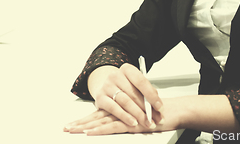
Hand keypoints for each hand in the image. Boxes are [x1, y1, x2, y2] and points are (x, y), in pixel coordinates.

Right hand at [64, 64, 167, 133]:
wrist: (105, 87)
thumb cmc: (124, 86)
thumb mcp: (135, 85)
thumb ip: (146, 93)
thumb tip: (157, 107)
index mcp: (127, 69)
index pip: (141, 81)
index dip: (152, 96)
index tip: (160, 107)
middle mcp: (115, 75)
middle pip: (134, 94)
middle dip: (147, 109)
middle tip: (156, 119)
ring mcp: (106, 86)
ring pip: (125, 102)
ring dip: (138, 115)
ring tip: (147, 122)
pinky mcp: (100, 98)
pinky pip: (114, 109)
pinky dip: (125, 117)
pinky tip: (133, 122)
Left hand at [64, 97, 185, 135]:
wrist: (172, 111)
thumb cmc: (158, 113)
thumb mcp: (141, 115)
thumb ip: (130, 116)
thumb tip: (120, 121)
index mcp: (122, 108)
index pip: (101, 113)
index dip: (87, 118)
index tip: (74, 123)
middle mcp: (121, 110)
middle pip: (97, 116)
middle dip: (81, 123)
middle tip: (67, 128)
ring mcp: (126, 115)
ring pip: (101, 120)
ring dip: (86, 126)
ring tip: (73, 130)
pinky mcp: (131, 122)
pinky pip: (113, 126)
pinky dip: (100, 129)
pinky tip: (90, 132)